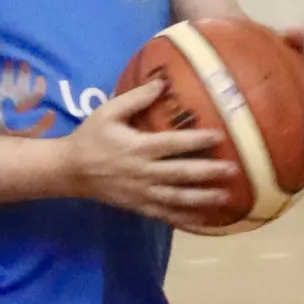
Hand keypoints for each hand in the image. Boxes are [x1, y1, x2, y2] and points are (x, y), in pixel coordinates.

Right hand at [61, 78, 237, 224]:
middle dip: (209, 172)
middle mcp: (143, 173)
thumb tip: (163, 82)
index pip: (173, 144)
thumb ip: (136, 98)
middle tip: (233, 170)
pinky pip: (166, 215)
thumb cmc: (91, 137)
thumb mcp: (108, 112)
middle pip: (181, 174)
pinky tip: (205, 221)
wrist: (70, 171)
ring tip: (227, 197)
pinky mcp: (139, 207)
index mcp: (138, 148)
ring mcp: (142, 193)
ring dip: (203, 199)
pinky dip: (186, 220)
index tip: (219, 135)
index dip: (197, 140)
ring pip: (177, 198)